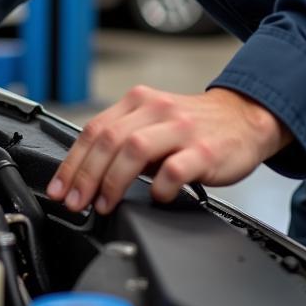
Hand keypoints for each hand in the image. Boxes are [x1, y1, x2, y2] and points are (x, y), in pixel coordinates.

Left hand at [46, 85, 291, 213]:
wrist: (245, 118)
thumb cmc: (195, 127)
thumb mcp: (154, 122)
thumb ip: (124, 140)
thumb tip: (86, 174)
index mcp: (139, 101)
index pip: (94, 130)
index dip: (72, 163)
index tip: (60, 189)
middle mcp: (157, 110)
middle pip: (108, 140)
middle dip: (85, 176)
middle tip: (76, 203)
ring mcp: (181, 129)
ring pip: (134, 149)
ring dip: (113, 181)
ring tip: (105, 204)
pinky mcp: (205, 150)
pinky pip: (174, 169)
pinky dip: (160, 186)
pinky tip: (157, 197)